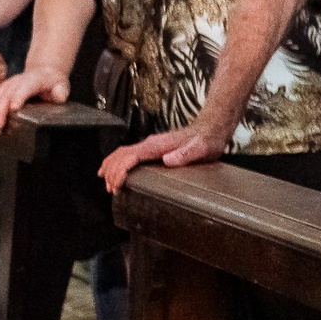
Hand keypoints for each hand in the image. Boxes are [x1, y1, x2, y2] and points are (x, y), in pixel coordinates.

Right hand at [0, 66, 68, 133]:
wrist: (44, 73)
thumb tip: (59, 98)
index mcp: (34, 79)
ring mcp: (8, 84)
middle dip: (1, 111)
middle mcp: (18, 80)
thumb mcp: (62, 85)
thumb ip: (61, 92)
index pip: (25, 87)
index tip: (14, 109)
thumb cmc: (53, 82)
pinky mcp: (2, 90)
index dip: (18, 97)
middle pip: (6, 94)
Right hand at [98, 121, 233, 191]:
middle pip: (121, 155)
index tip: (117, 185)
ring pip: (122, 154)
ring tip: (108, 185)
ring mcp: (151, 146)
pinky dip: (117, 163)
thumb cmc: (207, 140)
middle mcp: (150, 144)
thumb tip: (168, 159)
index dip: (120, 171)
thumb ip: (186, 153)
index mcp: (157, 145)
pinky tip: (116, 172)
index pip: (130, 156)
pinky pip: (129, 155)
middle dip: (112, 172)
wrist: (212, 129)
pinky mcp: (153, 149)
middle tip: (111, 190)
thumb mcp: (201, 148)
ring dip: (111, 168)